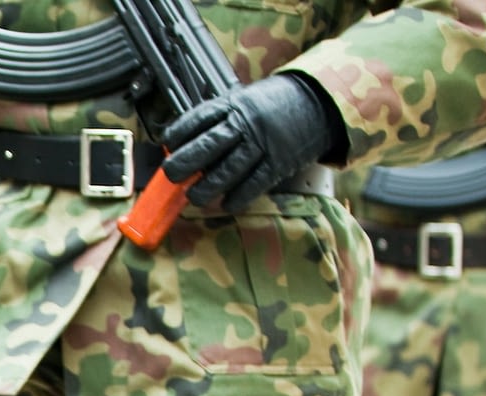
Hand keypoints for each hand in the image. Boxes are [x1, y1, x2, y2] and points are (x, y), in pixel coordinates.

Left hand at [161, 74, 339, 210]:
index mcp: (234, 105)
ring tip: (194, 197)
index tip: (167, 143)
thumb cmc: (273, 104)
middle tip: (171, 174)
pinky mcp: (279, 162)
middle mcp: (246, 123)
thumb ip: (219, 120)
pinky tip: (226, 204)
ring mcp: (263, 143)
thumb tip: (185, 143)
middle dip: (186, 161)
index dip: (180, 132)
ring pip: (229, 169)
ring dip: (208, 187)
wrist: (318, 101)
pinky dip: (238, 197)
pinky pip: (255, 183)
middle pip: (210, 144)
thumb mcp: (244, 100)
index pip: (200, 118)